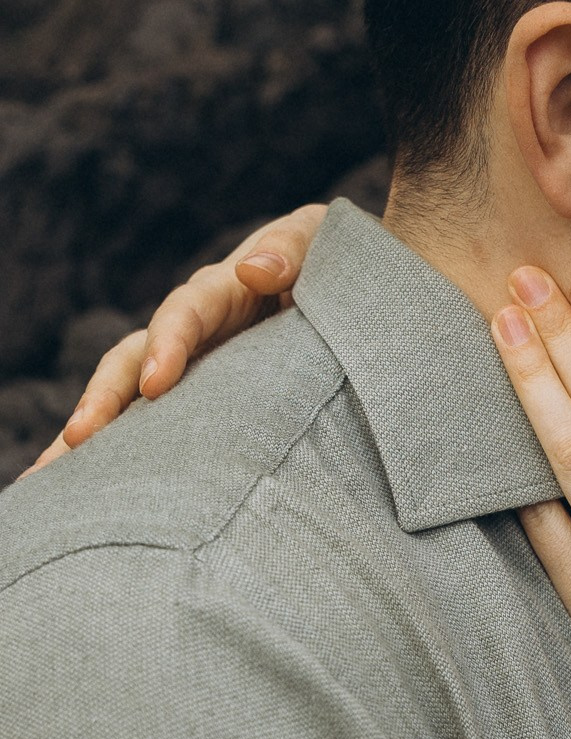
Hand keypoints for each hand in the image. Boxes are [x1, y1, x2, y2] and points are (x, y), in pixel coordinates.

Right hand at [28, 205, 324, 468]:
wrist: (352, 297)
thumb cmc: (335, 266)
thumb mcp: (319, 242)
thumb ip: (293, 248)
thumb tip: (257, 271)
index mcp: (222, 294)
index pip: (185, 314)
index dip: (168, 344)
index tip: (158, 383)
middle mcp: (192, 335)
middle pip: (132, 362)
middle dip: (103, 401)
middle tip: (77, 441)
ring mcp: (191, 373)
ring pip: (128, 403)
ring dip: (89, 436)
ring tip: (50, 479)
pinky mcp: (201, 409)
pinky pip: (155, 433)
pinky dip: (119, 461)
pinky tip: (84, 497)